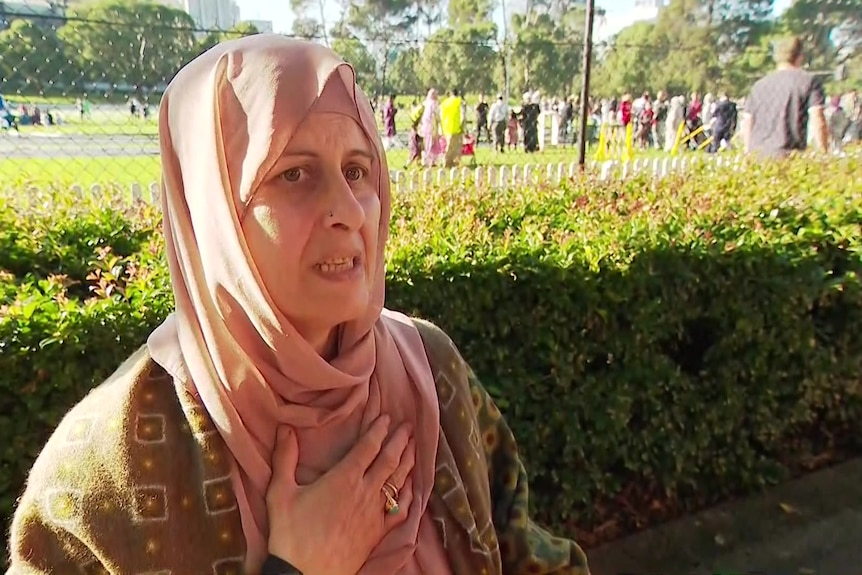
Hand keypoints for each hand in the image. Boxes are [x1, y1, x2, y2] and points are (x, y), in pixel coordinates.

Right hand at [265, 415, 414, 574]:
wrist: (304, 574)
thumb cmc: (290, 533)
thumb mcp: (280, 492)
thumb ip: (284, 458)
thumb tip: (285, 428)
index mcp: (344, 478)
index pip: (368, 446)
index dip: (380, 430)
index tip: (388, 418)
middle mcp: (365, 492)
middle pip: (390, 460)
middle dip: (401, 441)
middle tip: (410, 427)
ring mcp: (374, 513)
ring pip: (398, 482)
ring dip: (409, 462)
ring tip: (416, 448)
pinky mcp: (378, 533)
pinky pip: (400, 510)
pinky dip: (409, 496)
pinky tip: (413, 488)